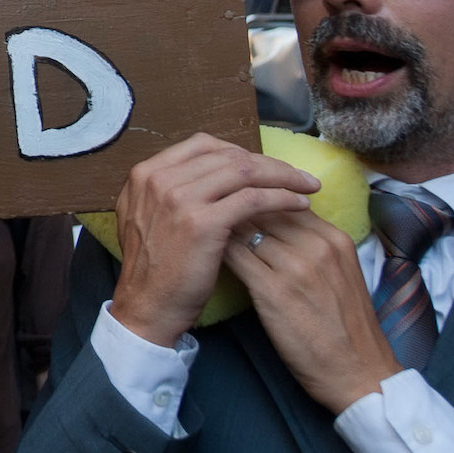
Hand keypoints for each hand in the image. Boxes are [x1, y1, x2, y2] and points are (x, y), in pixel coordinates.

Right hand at [108, 134, 318, 346]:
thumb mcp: (149, 217)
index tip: (264, 166)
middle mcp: (160, 178)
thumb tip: (213, 176)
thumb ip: (172, 191)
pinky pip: (253, 199)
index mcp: (146, 173)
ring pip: (244, 171)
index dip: (239, 151)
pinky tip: (299, 204)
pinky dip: (281, 197)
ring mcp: (179, 198)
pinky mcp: (202, 222)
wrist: (147, 307)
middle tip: (298, 175)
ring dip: (283, 176)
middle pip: (228, 155)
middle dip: (269, 163)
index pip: (203, 144)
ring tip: (307, 186)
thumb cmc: (156, 269)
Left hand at [221, 210, 401, 413]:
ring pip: (247, 229)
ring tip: (202, 229)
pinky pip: (237, 257)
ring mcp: (296, 267)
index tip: (235, 204)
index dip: (258, 200)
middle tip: (210, 210)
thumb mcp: (340, 274)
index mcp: (335, 239)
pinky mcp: (275, 292)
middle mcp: (317, 246)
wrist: (360, 373)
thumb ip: (313, 246)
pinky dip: (218, 251)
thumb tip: (274, 225)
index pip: (287, 201)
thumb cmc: (346, 329)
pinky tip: (205, 253)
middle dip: (236, 207)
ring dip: (222, 227)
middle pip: (265, 208)